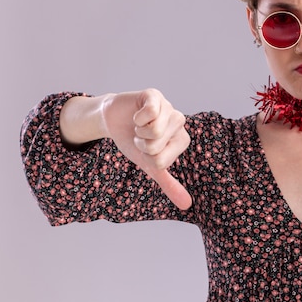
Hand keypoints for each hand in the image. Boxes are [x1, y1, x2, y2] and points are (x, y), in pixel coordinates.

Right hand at [101, 89, 192, 209]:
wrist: (114, 120)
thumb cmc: (134, 143)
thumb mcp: (150, 166)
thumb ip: (169, 184)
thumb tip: (188, 206)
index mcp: (182, 140)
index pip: (161, 161)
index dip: (146, 156)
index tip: (146, 148)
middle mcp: (180, 122)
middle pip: (157, 146)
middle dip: (141, 143)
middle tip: (140, 135)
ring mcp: (168, 107)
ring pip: (154, 131)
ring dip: (138, 131)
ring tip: (139, 125)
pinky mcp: (155, 95)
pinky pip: (150, 112)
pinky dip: (137, 117)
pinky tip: (138, 114)